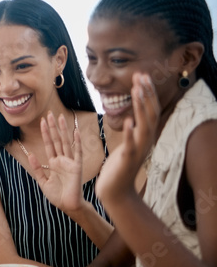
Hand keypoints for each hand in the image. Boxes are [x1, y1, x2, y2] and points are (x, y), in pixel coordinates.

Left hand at [29, 111, 83, 213]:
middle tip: (50, 113)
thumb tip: (31, 154)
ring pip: (65, 143)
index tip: (42, 121)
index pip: (49, 144)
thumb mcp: (43, 181)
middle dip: (53, 127)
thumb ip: (37, 168)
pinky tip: (75, 132)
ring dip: (62, 130)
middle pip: (57, 140)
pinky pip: (76, 152)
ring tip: (60, 117)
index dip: (46, 133)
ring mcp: (70, 162)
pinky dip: (76, 142)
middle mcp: (62, 160)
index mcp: (54, 163)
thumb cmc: (57, 195)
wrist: (67, 206)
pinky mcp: (77, 167)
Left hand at [97, 73, 159, 204]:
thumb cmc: (119, 167)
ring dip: (141, 107)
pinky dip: (130, 132)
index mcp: (144, 136)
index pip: (148, 110)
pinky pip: (130, 144)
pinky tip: (129, 120)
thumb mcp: (128, 144)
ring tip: (137, 90)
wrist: (116, 190)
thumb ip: (133, 131)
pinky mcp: (127, 159)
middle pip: (150, 113)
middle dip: (146, 93)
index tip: (142, 76)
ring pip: (143, 125)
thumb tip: (133, 116)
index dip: (147, 93)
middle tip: (141, 75)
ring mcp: (138, 150)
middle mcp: (145, 141)